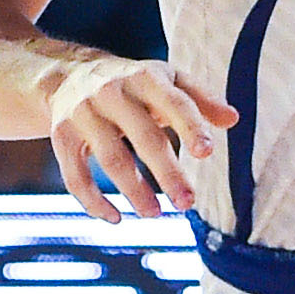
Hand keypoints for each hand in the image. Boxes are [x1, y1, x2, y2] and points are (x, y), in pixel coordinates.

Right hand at [37, 53, 236, 221]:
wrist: (66, 75)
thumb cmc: (132, 84)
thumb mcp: (166, 81)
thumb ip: (200, 100)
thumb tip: (233, 119)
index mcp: (145, 77)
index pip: (173, 102)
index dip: (190, 126)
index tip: (206, 152)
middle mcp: (112, 93)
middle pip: (143, 136)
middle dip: (167, 172)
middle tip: (187, 202)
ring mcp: (83, 114)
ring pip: (111, 158)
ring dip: (134, 191)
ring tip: (156, 214)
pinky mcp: (61, 136)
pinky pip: (75, 175)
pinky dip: (93, 201)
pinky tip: (116, 218)